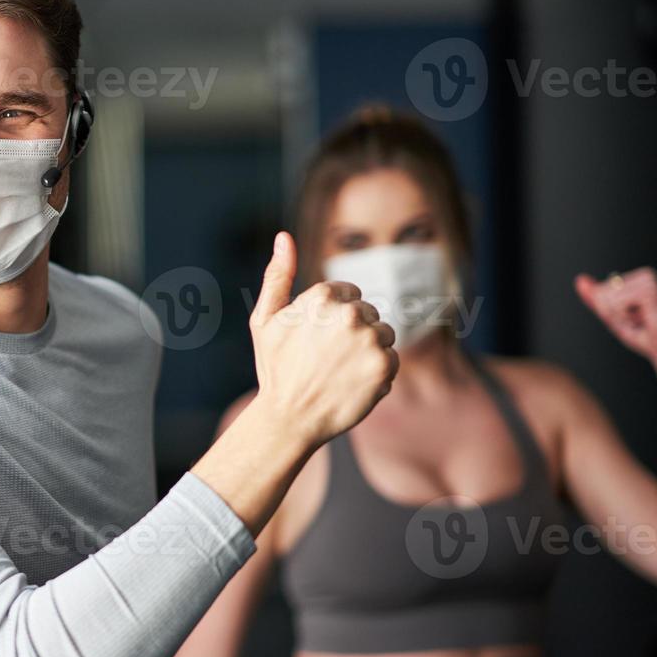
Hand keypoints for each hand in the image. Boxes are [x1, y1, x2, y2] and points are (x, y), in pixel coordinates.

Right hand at [249, 232, 397, 446]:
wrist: (288, 420)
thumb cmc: (275, 369)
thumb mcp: (265, 320)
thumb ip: (277, 276)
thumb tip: (284, 237)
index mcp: (321, 297)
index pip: (349, 293)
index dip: (334, 317)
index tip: (318, 339)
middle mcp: (349, 314)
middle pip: (369, 312)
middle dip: (354, 332)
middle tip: (327, 359)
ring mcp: (369, 341)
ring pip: (384, 335)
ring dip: (368, 351)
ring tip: (340, 371)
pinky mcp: (384, 367)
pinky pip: (391, 360)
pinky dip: (377, 373)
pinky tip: (352, 384)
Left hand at [575, 268, 656, 365]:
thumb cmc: (643, 332)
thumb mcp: (613, 314)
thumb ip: (596, 297)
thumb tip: (580, 279)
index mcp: (637, 277)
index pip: (600, 291)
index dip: (608, 310)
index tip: (629, 317)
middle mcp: (645, 274)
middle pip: (602, 293)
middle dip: (612, 313)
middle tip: (635, 320)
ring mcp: (649, 281)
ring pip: (608, 299)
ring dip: (620, 316)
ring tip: (640, 320)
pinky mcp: (650, 292)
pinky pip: (617, 304)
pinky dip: (625, 317)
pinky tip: (643, 319)